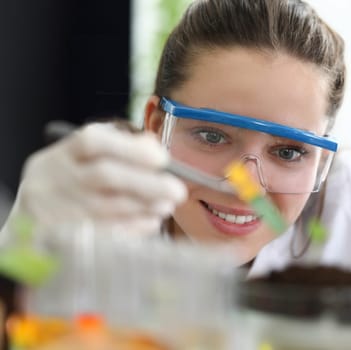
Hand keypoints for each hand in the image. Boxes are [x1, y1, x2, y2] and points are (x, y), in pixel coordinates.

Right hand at [8, 123, 186, 234]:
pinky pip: (102, 234)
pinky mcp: (58, 238)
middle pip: (103, 176)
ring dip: (144, 207)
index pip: (93, 141)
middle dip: (147, 183)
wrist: (28, 221)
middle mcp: (55, 178)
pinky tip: (150, 223)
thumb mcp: (86, 159)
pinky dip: (131, 228)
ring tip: (166, 206)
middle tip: (178, 191)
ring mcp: (54, 209)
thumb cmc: (71, 184)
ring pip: (105, 207)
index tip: (163, 159)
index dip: (131, 149)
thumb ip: (120, 148)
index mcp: (63, 153)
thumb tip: (153, 146)